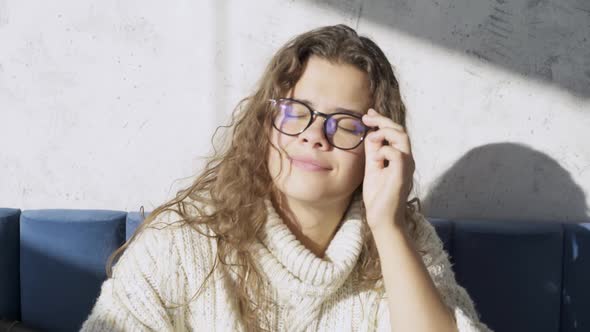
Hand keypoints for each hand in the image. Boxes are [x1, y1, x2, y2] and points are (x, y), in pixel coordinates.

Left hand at [361, 108, 414, 230]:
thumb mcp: (372, 168)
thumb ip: (373, 152)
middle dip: (383, 121)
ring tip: (371, 137)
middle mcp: (406, 159)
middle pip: (400, 130)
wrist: (381, 218)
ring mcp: (406, 167)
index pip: (395, 132)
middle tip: (367, 117)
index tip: (368, 113)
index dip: (382, 120)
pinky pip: (397, 154)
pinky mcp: (402, 175)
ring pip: (402, 137)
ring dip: (384, 132)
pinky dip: (384, 150)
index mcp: (399, 157)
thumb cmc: (378, 195)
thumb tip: (370, 134)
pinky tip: (375, 156)